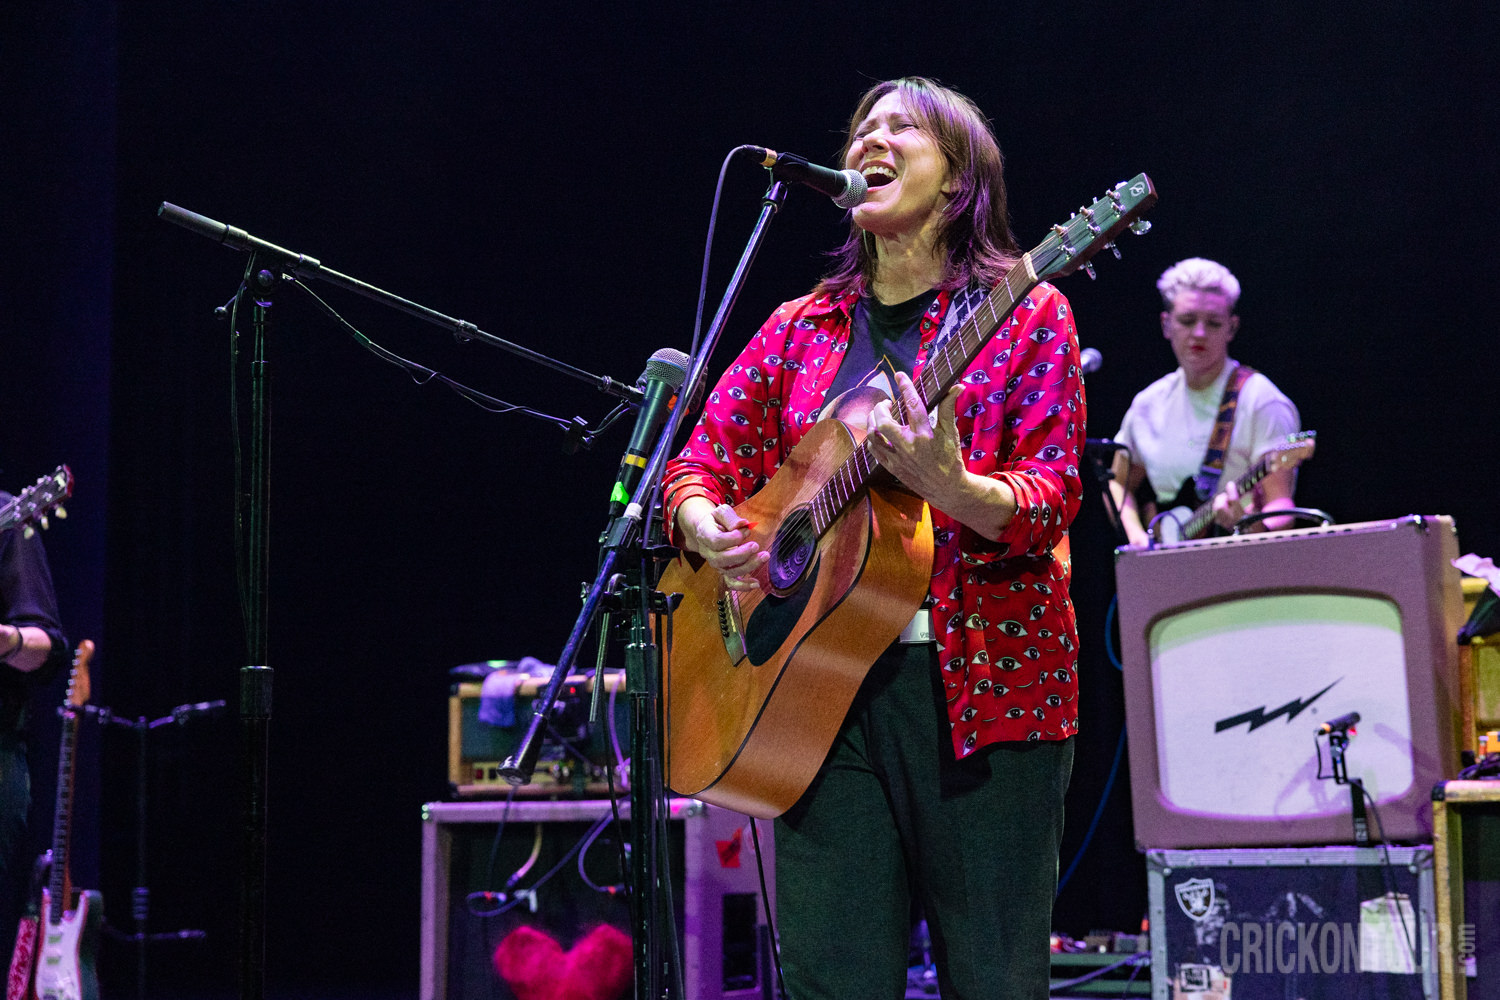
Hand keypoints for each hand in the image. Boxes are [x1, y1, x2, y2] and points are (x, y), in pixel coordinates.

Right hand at [678, 498, 765, 590]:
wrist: (709, 530)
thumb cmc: (717, 520)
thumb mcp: (721, 512)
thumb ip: (731, 518)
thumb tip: (743, 524)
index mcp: (704, 534)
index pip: (715, 541)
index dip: (732, 538)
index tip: (746, 531)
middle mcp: (707, 552)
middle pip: (721, 559)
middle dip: (741, 554)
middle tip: (756, 546)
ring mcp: (715, 564)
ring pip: (728, 572)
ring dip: (748, 566)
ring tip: (764, 556)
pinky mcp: (724, 571)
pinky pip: (731, 583)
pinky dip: (743, 586)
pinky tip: (756, 583)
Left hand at [864, 373, 965, 507]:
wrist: (947, 489)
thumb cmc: (951, 459)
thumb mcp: (951, 432)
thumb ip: (948, 408)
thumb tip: (957, 386)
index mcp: (925, 435)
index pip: (912, 405)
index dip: (906, 387)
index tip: (900, 375)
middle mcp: (909, 446)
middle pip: (884, 422)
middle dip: (880, 408)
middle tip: (886, 402)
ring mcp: (898, 458)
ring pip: (874, 436)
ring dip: (872, 421)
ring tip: (878, 415)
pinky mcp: (892, 468)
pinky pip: (874, 451)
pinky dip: (872, 438)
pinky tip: (877, 432)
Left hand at [1211, 480, 1257, 531]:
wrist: (1251, 541)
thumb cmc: (1256, 527)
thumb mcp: (1258, 514)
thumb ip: (1256, 501)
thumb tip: (1255, 489)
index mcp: (1241, 516)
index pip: (1233, 500)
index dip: (1231, 491)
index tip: (1230, 484)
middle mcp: (1230, 520)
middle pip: (1220, 505)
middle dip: (1222, 497)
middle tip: (1227, 495)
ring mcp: (1224, 524)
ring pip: (1216, 509)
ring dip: (1220, 502)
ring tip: (1226, 501)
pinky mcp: (1220, 527)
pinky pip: (1216, 514)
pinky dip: (1219, 509)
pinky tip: (1225, 509)